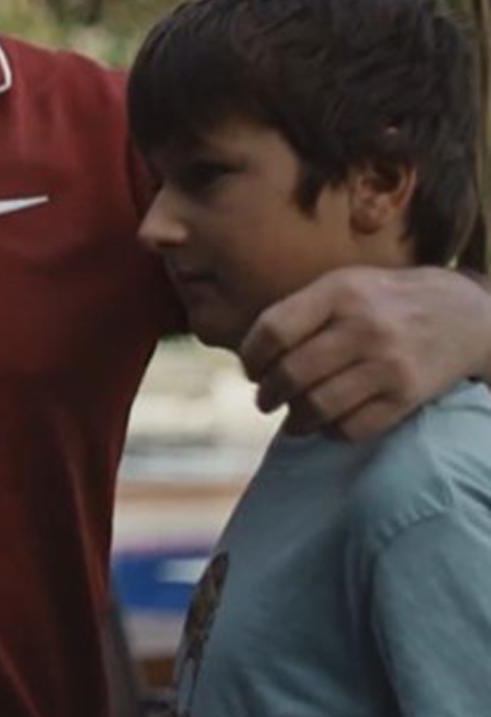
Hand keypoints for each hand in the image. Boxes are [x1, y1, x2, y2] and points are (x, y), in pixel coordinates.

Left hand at [239, 266, 490, 439]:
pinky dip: (332, 432)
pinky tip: (327, 424)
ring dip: (294, 420)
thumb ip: (300, 311)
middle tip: (265, 400)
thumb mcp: (344, 284)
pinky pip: (353, 427)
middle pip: (291, 373)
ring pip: (318, 406)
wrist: (465, 312)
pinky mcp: (407, 394)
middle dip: (268, 394)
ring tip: (291, 418)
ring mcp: (388, 363)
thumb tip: (254, 358)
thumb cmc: (385, 300)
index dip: (251, 357)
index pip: (274, 330)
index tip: (252, 370)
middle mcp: (364, 327)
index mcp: (339, 292)